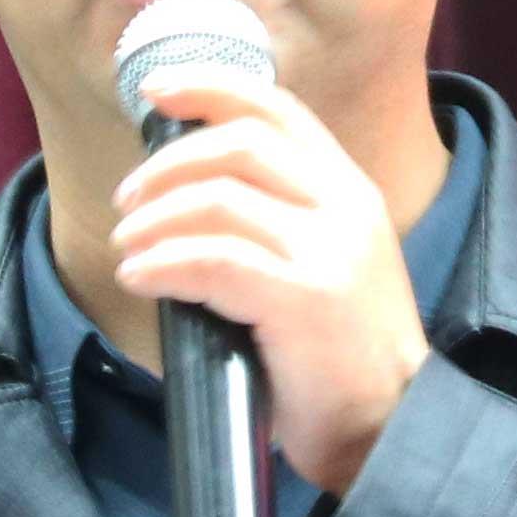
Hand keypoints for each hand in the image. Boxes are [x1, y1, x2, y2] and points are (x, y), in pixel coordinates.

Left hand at [106, 76, 429, 494]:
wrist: (389, 429)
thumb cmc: (340, 360)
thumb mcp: (324, 267)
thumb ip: (278, 222)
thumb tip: (186, 197)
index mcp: (350, 191)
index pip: (278, 109)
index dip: (211, 87)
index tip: (155, 90)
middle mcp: (345, 208)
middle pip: (239, 143)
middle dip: (167, 164)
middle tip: (127, 202)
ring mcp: (328, 251)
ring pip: (218, 200)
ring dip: (155, 220)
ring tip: (129, 249)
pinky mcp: (304, 298)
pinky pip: (212, 259)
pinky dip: (162, 263)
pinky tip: (139, 277)